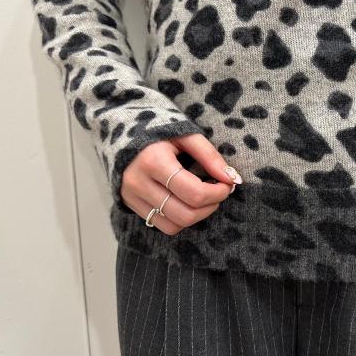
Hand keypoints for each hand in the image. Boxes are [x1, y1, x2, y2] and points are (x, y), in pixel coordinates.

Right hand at [121, 132, 241, 234]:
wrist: (122, 130)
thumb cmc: (160, 130)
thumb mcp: (187, 135)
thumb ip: (210, 156)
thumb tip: (232, 179)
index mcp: (153, 161)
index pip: (194, 193)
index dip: (218, 193)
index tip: (227, 184)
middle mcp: (139, 183)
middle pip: (185, 214)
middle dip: (210, 206)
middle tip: (219, 191)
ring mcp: (131, 197)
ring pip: (174, 225)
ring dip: (197, 216)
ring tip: (204, 196)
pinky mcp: (130, 205)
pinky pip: (162, 226)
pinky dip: (181, 219)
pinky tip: (186, 201)